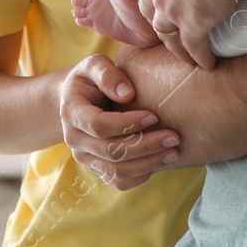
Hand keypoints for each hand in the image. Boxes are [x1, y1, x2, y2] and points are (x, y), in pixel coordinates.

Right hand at [56, 53, 181, 189]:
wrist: (78, 100)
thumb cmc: (91, 79)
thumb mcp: (94, 65)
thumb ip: (107, 74)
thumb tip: (127, 94)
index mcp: (72, 112)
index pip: (98, 125)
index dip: (127, 123)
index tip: (153, 115)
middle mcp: (74, 139)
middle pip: (111, 152)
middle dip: (146, 146)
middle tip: (174, 137)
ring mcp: (85, 157)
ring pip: (117, 171)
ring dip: (148, 164)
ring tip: (174, 152)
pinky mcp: (97, 168)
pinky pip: (119, 182)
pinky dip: (141, 176)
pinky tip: (160, 162)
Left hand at [120, 0, 246, 69]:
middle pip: (145, 6)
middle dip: (153, 16)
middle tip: (166, 23)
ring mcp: (170, 7)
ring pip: (165, 33)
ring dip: (174, 45)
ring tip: (185, 53)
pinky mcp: (191, 26)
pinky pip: (193, 48)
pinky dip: (200, 57)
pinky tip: (208, 63)